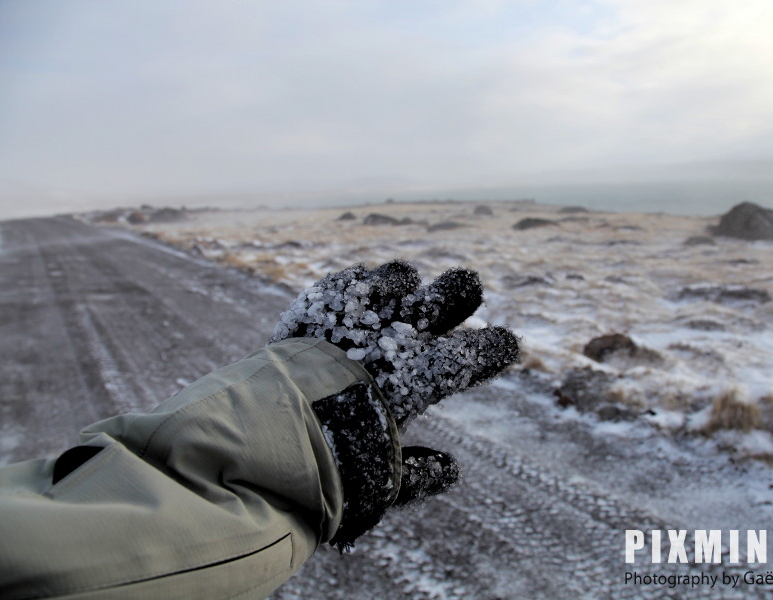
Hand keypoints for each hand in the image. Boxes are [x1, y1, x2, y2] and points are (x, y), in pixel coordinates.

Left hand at [271, 261, 518, 548]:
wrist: (266, 427)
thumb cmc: (329, 464)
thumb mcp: (379, 484)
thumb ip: (416, 477)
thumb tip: (450, 469)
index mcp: (419, 380)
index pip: (469, 358)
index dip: (492, 349)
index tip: (506, 344)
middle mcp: (395, 340)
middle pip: (442, 301)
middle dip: (459, 292)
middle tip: (469, 288)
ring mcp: (357, 316)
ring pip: (396, 280)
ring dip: (406, 281)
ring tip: (408, 283)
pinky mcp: (318, 306)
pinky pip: (346, 283)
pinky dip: (358, 283)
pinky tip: (360, 284)